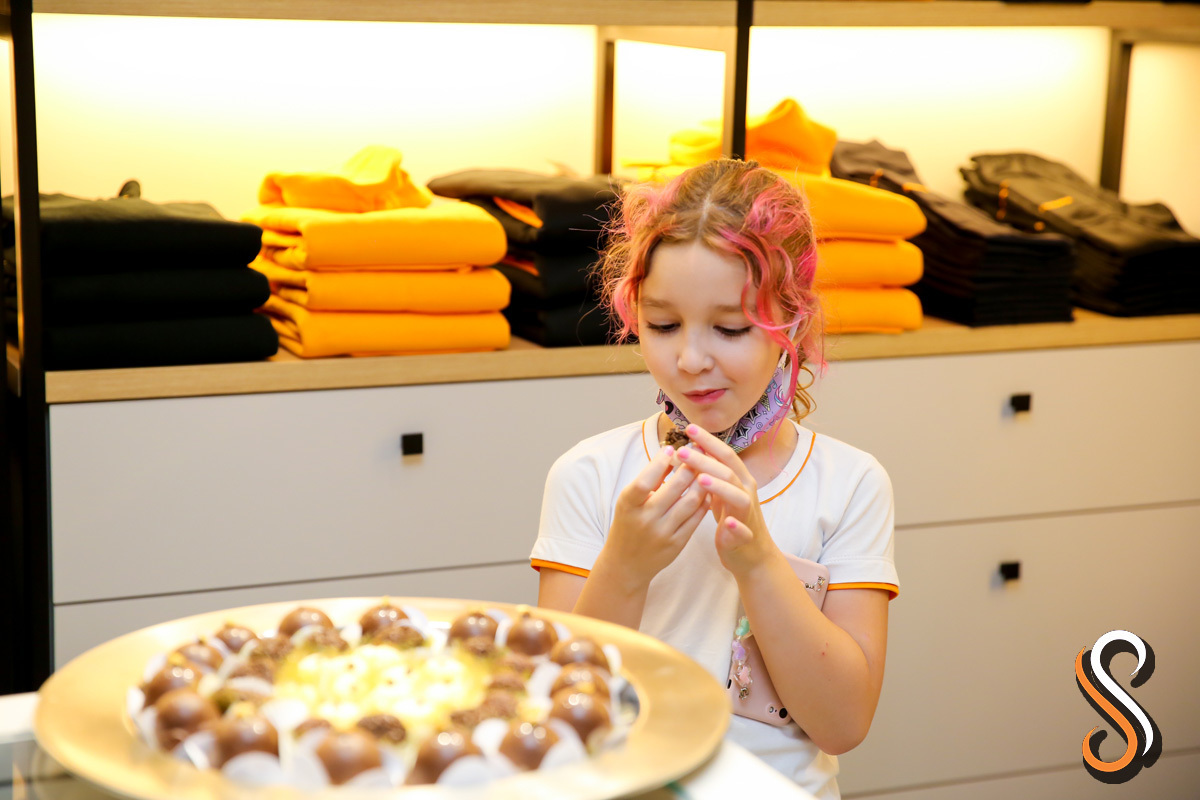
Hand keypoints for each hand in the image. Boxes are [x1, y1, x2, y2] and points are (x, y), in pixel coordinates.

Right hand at [600, 444, 710, 590]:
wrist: (626, 564)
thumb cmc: (628, 524)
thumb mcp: (629, 502)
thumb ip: (648, 480)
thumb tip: (670, 452)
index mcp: (628, 506)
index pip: (645, 481)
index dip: (659, 463)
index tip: (671, 448)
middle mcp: (645, 520)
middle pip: (675, 488)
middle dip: (689, 466)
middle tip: (697, 452)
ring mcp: (663, 533)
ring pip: (691, 501)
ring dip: (702, 481)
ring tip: (706, 468)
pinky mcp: (677, 544)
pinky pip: (696, 518)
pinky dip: (704, 501)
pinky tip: (707, 490)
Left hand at [673, 425, 777, 575]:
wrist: (753, 554)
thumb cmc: (733, 518)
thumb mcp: (721, 491)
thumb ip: (711, 472)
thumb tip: (694, 447)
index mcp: (739, 479)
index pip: (724, 454)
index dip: (708, 441)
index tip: (689, 428)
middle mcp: (746, 492)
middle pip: (728, 471)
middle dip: (706, 460)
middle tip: (682, 451)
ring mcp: (747, 514)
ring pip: (738, 496)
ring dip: (720, 487)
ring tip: (700, 480)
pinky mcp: (746, 537)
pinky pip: (744, 531)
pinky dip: (736, 526)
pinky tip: (726, 523)